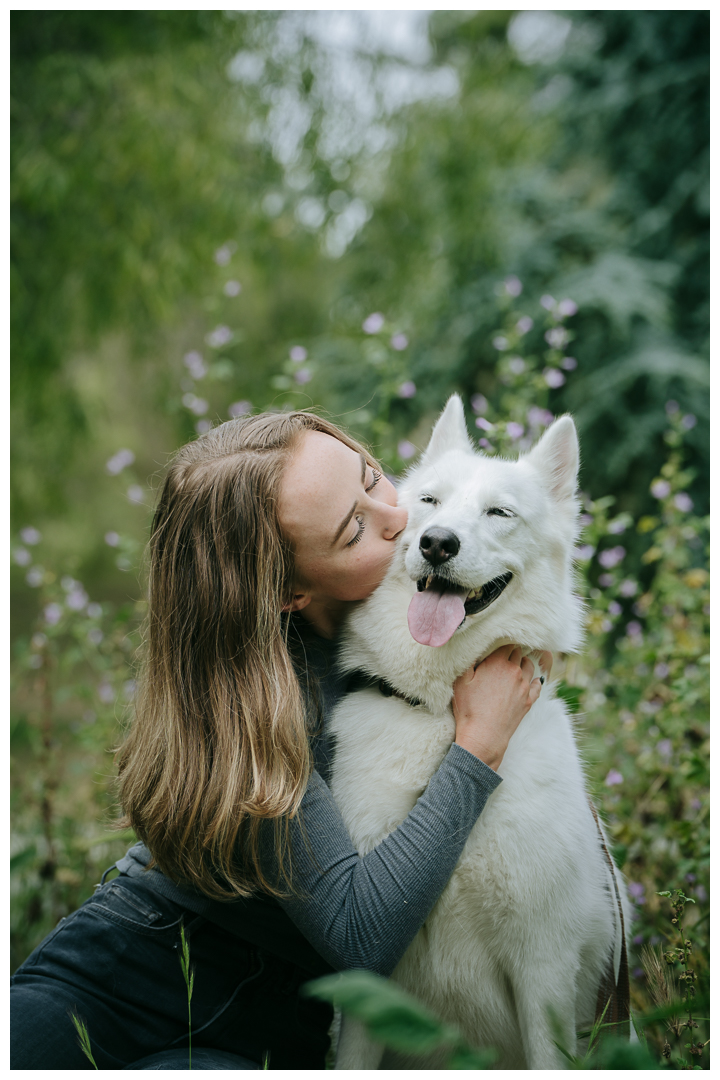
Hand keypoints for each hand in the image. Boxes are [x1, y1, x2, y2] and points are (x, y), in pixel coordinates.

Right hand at [452, 645, 551, 770]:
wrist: (483, 736)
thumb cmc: (469, 709)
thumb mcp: (460, 681)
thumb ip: (468, 660)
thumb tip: (472, 647)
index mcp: (498, 663)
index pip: (506, 644)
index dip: (501, 644)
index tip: (497, 647)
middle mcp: (514, 671)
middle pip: (518, 653)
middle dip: (511, 653)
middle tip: (503, 656)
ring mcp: (524, 686)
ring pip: (529, 666)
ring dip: (522, 664)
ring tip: (515, 667)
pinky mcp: (529, 701)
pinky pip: (537, 685)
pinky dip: (534, 680)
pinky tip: (530, 681)